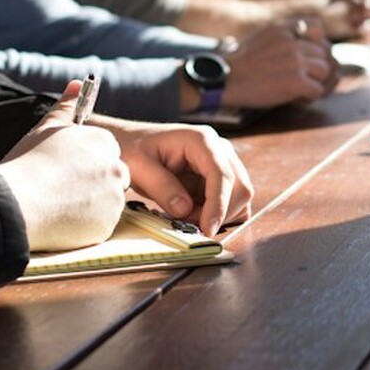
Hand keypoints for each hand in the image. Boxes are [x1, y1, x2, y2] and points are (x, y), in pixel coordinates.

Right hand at [0, 81, 129, 251]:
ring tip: (59, 204)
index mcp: (104, 142)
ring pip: (107, 201)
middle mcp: (116, 168)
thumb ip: (66, 105)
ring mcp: (114, 199)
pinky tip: (62, 219)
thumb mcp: (47, 127)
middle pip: (111, 177)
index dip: (85, 162)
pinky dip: (86, 224)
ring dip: (91, 204)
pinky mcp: (107, 226)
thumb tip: (77, 83)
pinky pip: (101, 225)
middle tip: (62, 189)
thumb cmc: (29, 162)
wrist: (16, 204)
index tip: (66, 170)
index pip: (105, 152)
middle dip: (92, 183)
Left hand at [92, 118, 253, 235]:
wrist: (130, 143)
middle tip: (188, 224)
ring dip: (218, 215)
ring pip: (239, 197)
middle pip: (239, 187)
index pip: (222, 174)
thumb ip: (162, 187)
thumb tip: (185, 210)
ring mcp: (221, 163)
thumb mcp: (139, 166)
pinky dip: (216, 215)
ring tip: (185, 216)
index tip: (207, 228)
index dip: (218, 204)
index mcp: (201, 140)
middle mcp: (218, 149)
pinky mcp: (217, 178)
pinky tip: (192, 214)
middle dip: (219, 212)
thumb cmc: (133, 149)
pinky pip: (230, 203)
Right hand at [223, 18, 339, 107]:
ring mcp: (296, 61)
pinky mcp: (297, 82)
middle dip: (317, 67)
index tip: (306, 54)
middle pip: (324, 53)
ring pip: (325, 72)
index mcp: (283, 28)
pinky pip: (318, 90)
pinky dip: (308, 97)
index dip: (316, 42)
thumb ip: (282, 37)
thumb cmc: (238, 65)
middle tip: (303, 79)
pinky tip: (294, 98)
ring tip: (298, 89)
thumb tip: (304, 50)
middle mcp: (293, 42)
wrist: (223, 80)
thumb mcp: (259, 38)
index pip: (317, 27)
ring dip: (315, 83)